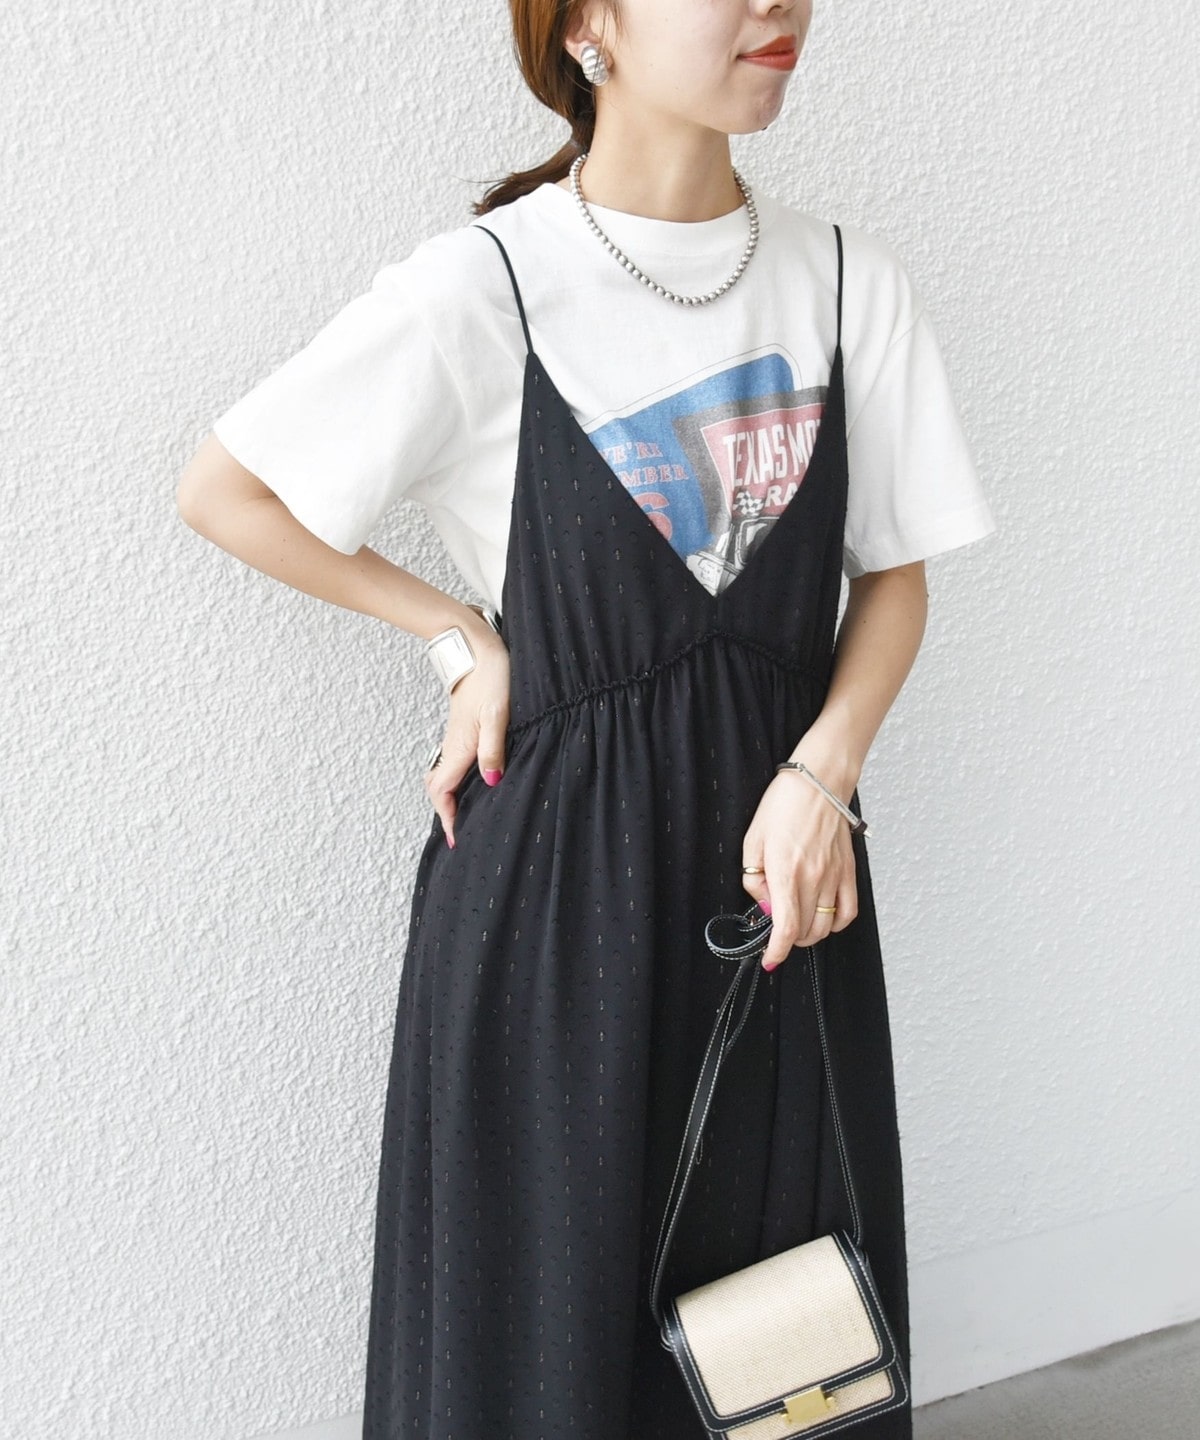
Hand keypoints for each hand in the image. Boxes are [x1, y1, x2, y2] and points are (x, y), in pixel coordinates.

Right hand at [424, 622, 509, 848]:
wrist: (475, 645)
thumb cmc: (491, 675)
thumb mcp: (498, 714)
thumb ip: (494, 748)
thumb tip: (492, 781)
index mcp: (460, 746)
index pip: (442, 791)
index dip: (448, 818)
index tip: (458, 839)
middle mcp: (454, 744)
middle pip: (439, 787)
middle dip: (448, 812)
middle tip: (462, 831)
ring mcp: (457, 735)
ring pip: (448, 774)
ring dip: (454, 796)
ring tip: (469, 814)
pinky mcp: (464, 726)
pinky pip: (455, 761)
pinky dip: (460, 778)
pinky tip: (478, 779)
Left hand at [740, 761, 859, 970]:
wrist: (819, 782)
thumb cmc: (784, 804)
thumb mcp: (753, 839)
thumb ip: (754, 877)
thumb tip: (764, 905)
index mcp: (785, 872)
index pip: (785, 928)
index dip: (776, 951)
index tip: (769, 959)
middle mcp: (813, 878)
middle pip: (805, 933)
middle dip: (788, 940)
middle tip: (777, 927)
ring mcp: (835, 877)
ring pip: (826, 927)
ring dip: (809, 933)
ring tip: (797, 920)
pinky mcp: (849, 872)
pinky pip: (848, 912)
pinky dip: (835, 924)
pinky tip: (823, 917)